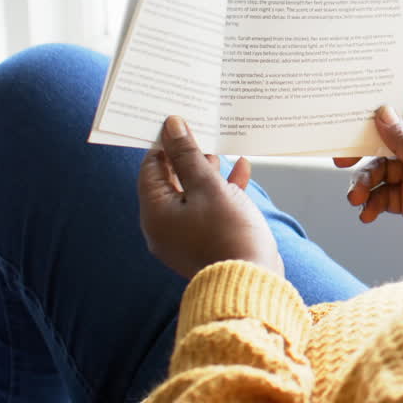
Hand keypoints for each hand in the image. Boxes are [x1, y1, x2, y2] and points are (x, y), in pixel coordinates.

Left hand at [138, 116, 282, 278]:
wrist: (251, 280)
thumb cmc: (227, 232)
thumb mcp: (208, 187)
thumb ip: (189, 156)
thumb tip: (172, 126)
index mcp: (155, 212)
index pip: (151, 168)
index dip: (165, 143)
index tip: (181, 122)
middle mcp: (164, 225)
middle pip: (171, 181)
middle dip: (189, 156)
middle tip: (203, 131)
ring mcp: (186, 235)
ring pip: (193, 193)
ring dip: (208, 171)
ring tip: (223, 149)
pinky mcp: (207, 241)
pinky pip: (209, 209)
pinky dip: (222, 190)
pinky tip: (241, 171)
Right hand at [334, 94, 402, 272]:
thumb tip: (383, 113)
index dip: (388, 103)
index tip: (359, 109)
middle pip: (389, 138)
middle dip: (364, 149)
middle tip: (341, 159)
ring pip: (380, 168)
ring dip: (364, 182)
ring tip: (357, 199)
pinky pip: (381, 192)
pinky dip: (371, 202)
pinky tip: (368, 214)